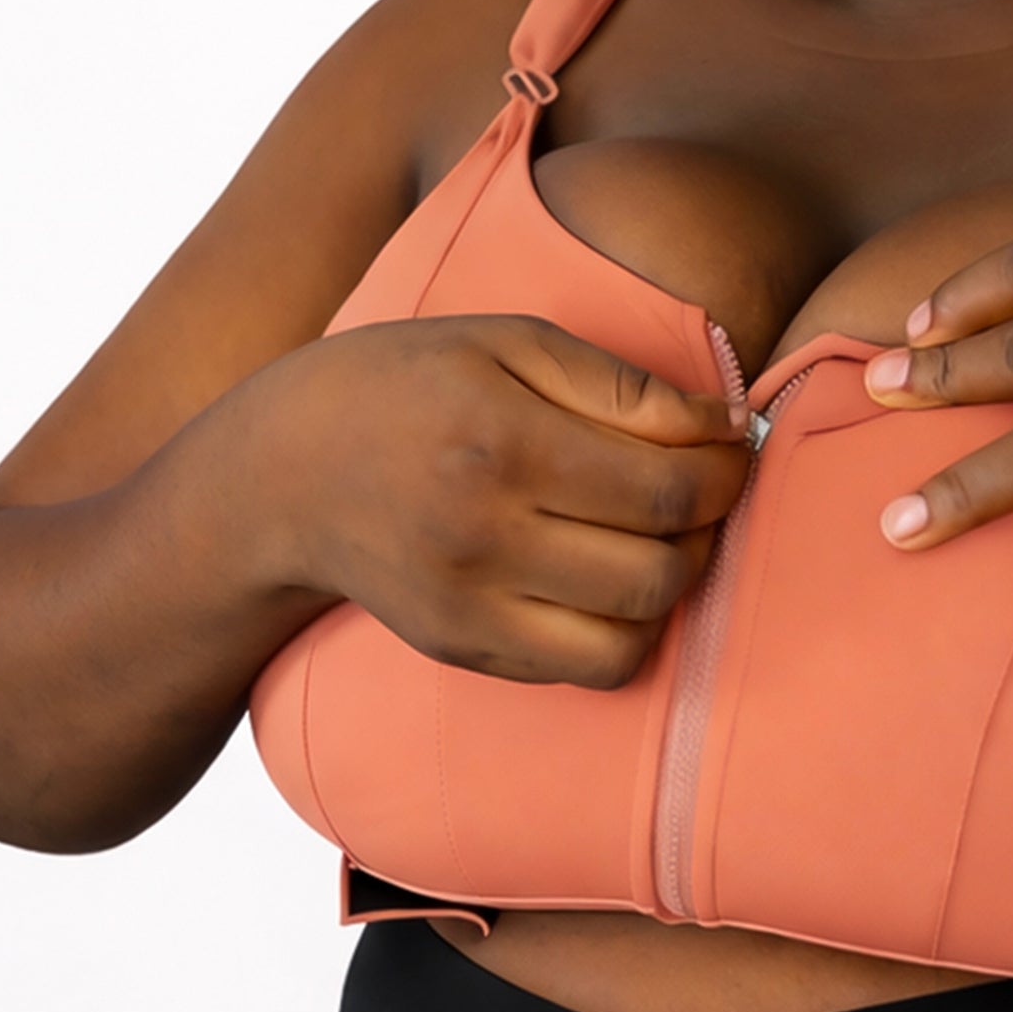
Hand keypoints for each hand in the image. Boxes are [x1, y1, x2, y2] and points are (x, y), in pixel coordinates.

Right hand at [249, 315, 750, 685]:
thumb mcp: (506, 343)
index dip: (727, 472)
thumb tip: (726, 430)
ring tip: (656, 534)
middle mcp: (484, 535)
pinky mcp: (463, 650)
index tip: (729, 447)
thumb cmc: (407, 386)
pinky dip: (626, 629)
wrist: (282, 474)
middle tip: (699, 490)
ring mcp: (470, 606)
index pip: (667, 488)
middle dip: (709, 527)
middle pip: (661, 567)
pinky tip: (608, 578)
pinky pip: (590, 668)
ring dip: (674, 584)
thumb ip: (621, 385)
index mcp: (501, 441)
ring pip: (635, 631)